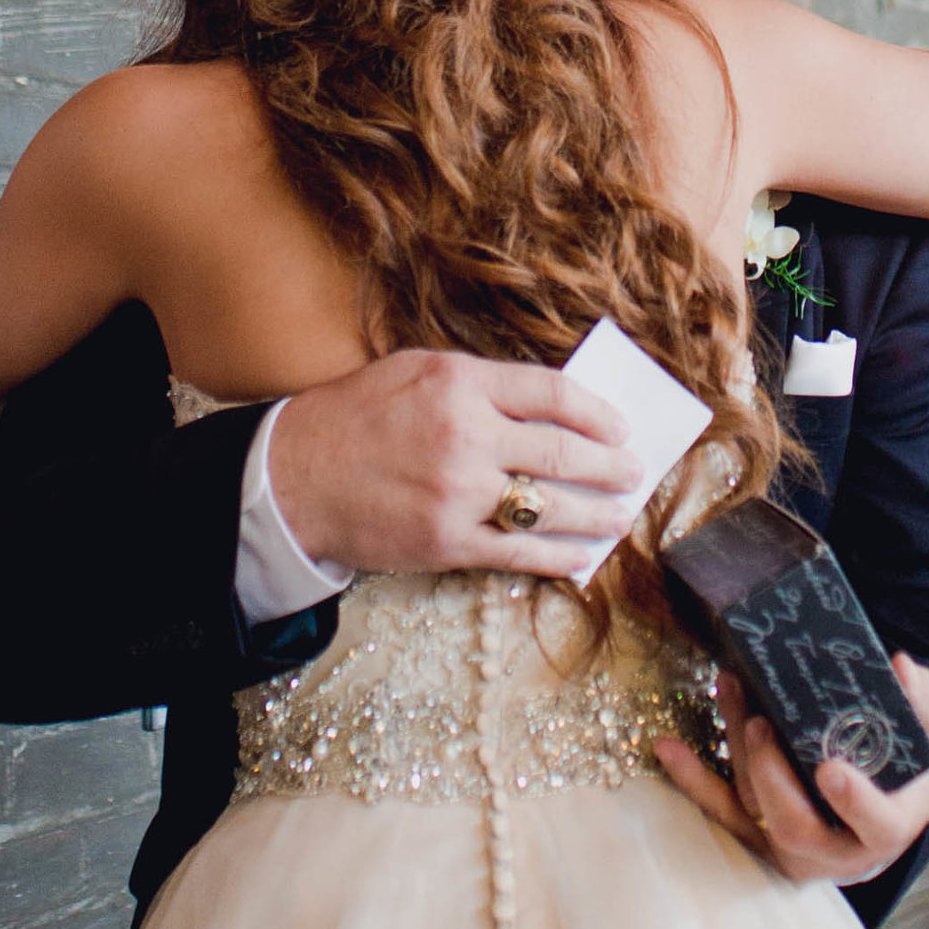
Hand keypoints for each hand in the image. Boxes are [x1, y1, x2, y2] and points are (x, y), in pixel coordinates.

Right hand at [266, 349, 641, 582]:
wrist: (292, 477)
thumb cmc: (355, 417)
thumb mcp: (416, 371)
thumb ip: (481, 383)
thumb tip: (550, 404)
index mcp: (459, 383)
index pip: (552, 393)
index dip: (597, 412)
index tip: (619, 426)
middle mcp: (464, 435)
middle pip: (561, 452)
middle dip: (609, 465)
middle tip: (635, 472)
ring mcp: (457, 493)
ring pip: (549, 507)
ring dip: (597, 513)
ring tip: (622, 515)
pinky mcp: (446, 542)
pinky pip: (518, 552)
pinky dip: (558, 556)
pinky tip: (581, 556)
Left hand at [654, 658, 928, 885]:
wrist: (886, 792)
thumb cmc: (915, 764)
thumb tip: (903, 668)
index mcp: (887, 828)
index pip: (876, 826)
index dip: (854, 803)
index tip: (830, 768)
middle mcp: (835, 850)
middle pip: (794, 823)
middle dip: (771, 774)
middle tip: (761, 723)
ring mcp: (789, 846)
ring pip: (753, 805)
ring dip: (735, 747)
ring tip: (730, 687)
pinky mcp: (757, 831)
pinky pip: (720, 810)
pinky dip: (691, 779)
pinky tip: (666, 746)